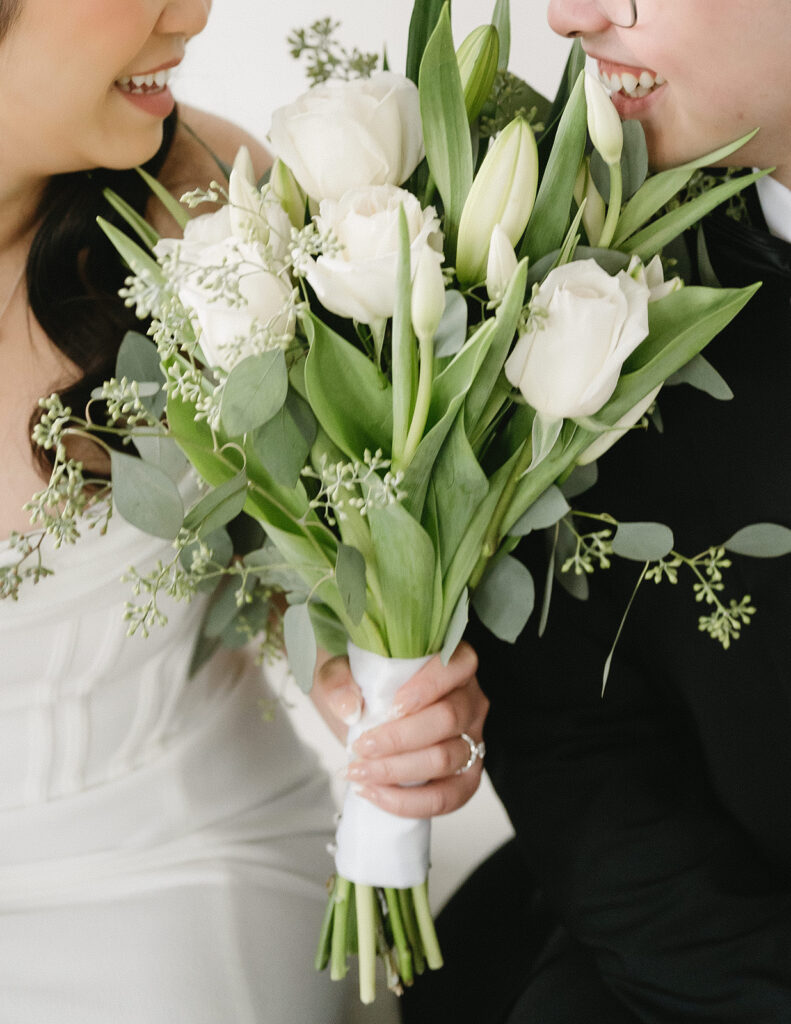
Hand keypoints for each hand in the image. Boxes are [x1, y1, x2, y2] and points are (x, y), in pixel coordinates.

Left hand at [311, 642, 487, 818]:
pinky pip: (448, 797)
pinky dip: (409, 802)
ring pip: (446, 759)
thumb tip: (349, 709)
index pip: (456, 667)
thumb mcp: (343, 669)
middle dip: (400, 738)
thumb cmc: (364, 685)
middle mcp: (469, 700)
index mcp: (453, 663)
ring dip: (398, 771)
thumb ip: (339, 679)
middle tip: (361, 746)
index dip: (428, 687)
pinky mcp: (465, 777)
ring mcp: (472, 739)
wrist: (365, 715)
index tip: (392, 707)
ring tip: (359, 772)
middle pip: (448, 719)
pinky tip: (375, 794)